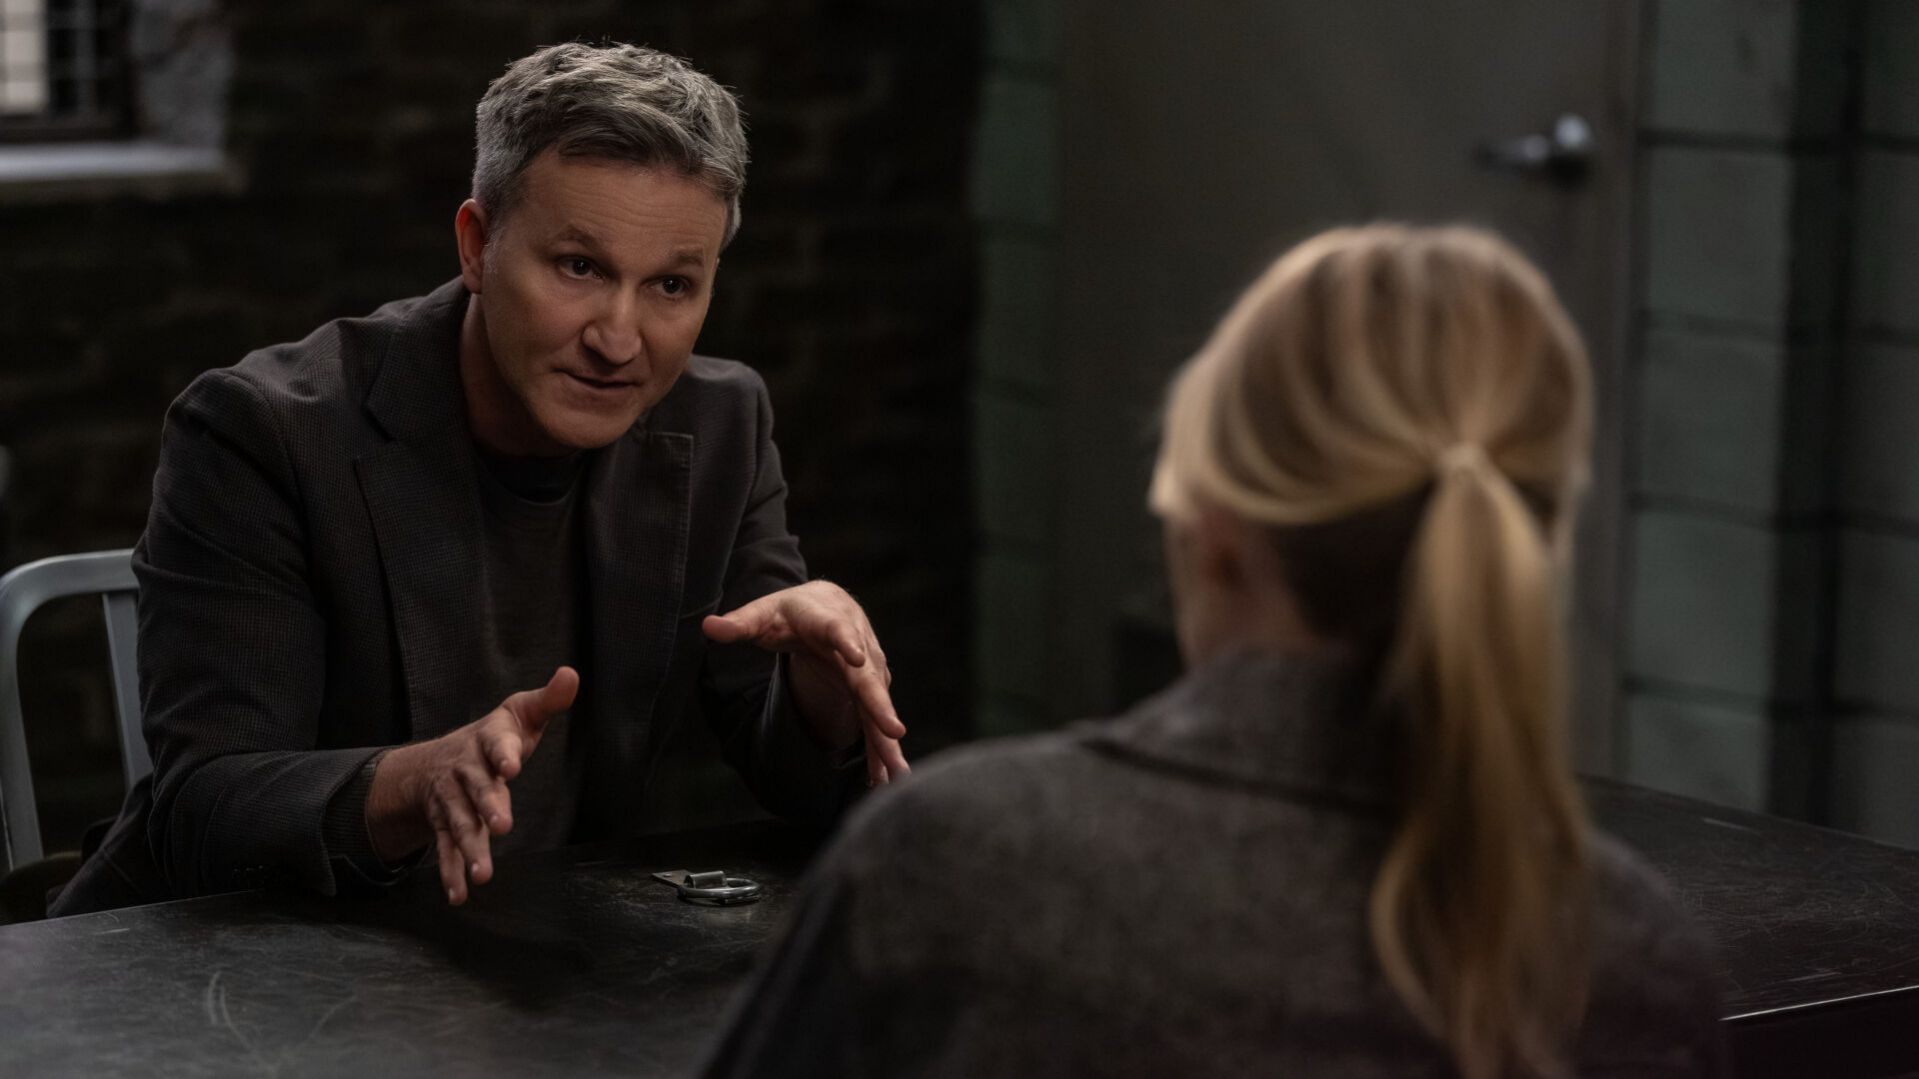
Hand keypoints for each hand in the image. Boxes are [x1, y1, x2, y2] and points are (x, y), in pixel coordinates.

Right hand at [366, 666, 577, 904]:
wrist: (432, 762)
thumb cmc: (491, 738)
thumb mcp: (518, 714)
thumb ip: (548, 700)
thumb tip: (572, 674)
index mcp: (486, 741)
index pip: (496, 745)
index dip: (503, 754)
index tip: (513, 765)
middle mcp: (466, 772)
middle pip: (476, 790)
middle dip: (488, 806)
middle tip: (504, 825)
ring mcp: (453, 802)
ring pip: (460, 826)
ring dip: (469, 850)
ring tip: (483, 875)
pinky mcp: (445, 827)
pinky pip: (446, 850)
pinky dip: (451, 873)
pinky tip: (460, 895)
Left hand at [703, 582, 909, 785]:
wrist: (828, 606)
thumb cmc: (791, 612)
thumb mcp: (763, 613)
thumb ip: (740, 623)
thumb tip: (709, 627)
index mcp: (827, 619)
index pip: (837, 630)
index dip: (847, 644)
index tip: (858, 660)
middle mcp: (856, 644)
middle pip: (867, 677)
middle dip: (879, 705)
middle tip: (893, 731)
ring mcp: (866, 670)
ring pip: (877, 705)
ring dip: (887, 738)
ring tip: (896, 771)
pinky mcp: (867, 690)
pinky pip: (874, 720)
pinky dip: (880, 747)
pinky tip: (885, 775)